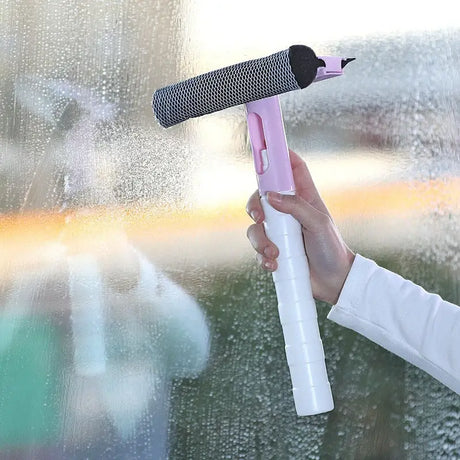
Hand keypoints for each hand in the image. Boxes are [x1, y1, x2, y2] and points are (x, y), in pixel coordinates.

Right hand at [246, 150, 354, 304]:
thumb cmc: (332, 249)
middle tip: (259, 218)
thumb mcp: (318, 224)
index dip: (280, 156)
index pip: (292, 168)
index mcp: (304, 197)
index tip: (266, 150)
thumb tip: (269, 196)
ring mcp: (279, 231)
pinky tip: (274, 264)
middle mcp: (289, 211)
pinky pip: (257, 248)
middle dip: (254, 206)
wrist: (333, 282)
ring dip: (260, 241)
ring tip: (275, 254)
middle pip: (261, 195)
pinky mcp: (273, 249)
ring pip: (255, 226)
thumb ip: (296, 207)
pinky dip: (261, 257)